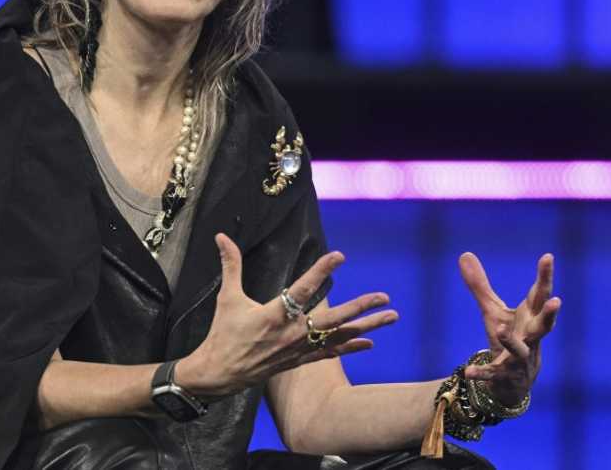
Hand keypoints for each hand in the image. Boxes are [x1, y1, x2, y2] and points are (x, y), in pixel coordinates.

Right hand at [177, 233, 397, 398]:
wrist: (219, 374)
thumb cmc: (223, 333)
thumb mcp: (227, 298)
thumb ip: (230, 265)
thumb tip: (221, 235)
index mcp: (273, 315)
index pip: (302, 290)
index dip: (320, 271)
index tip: (339, 256)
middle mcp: (291, 333)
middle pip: (332, 319)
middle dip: (361, 307)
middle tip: (384, 296)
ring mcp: (298, 349)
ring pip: (338, 336)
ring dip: (366, 326)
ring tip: (391, 316)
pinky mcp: (299, 360)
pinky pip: (330, 354)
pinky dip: (351, 347)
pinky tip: (371, 341)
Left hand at [458, 252, 560, 407]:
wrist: (515, 382)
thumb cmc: (509, 337)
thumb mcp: (493, 310)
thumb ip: (480, 285)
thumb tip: (464, 253)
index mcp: (530, 317)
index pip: (540, 294)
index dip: (545, 276)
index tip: (548, 256)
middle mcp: (530, 337)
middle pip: (543, 324)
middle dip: (550, 314)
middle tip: (557, 301)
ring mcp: (520, 357)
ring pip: (519, 349)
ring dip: (511, 340)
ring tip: (501, 328)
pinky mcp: (505, 374)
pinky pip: (493, 373)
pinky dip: (482, 373)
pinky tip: (468, 372)